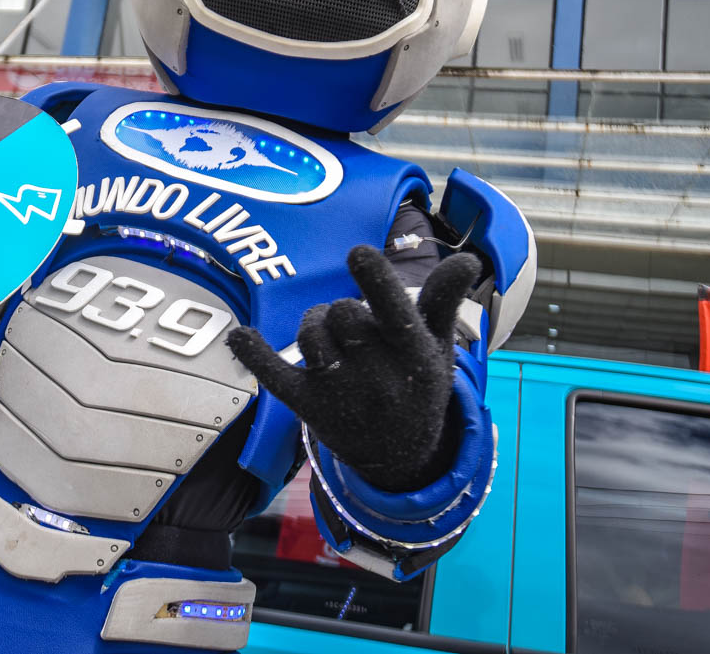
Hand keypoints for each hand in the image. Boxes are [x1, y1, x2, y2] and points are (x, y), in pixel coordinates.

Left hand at [226, 246, 479, 492]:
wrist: (399, 457)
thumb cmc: (418, 385)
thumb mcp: (438, 347)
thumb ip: (445, 301)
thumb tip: (469, 262)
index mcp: (412, 353)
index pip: (393, 310)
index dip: (376, 281)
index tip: (357, 253)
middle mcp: (376, 374)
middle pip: (343, 313)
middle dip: (344, 309)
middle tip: (356, 327)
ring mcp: (340, 391)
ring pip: (310, 334)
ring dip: (315, 326)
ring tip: (333, 341)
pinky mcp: (308, 405)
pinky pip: (275, 374)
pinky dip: (254, 353)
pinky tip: (240, 336)